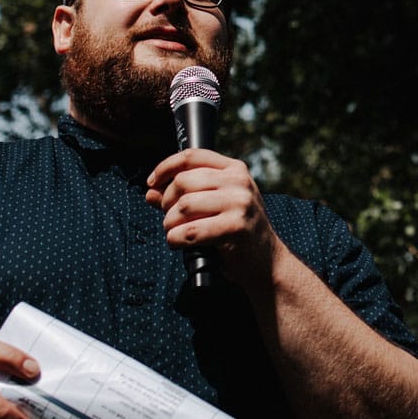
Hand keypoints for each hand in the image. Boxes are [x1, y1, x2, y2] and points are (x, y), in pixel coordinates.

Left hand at [146, 148, 281, 286]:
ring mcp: (240, 203)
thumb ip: (182, 196)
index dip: (165, 167)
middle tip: (169, 219)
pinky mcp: (236, 227)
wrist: (267, 261)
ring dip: (169, 223)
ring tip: (173, 233)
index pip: (191, 156)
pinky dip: (176, 239)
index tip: (152, 184)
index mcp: (234, 170)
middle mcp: (239, 182)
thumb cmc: (236, 233)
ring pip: (184, 205)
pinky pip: (191, 230)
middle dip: (166, 203)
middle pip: (183, 181)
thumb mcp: (213, 207)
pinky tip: (178, 243)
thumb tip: (150, 192)